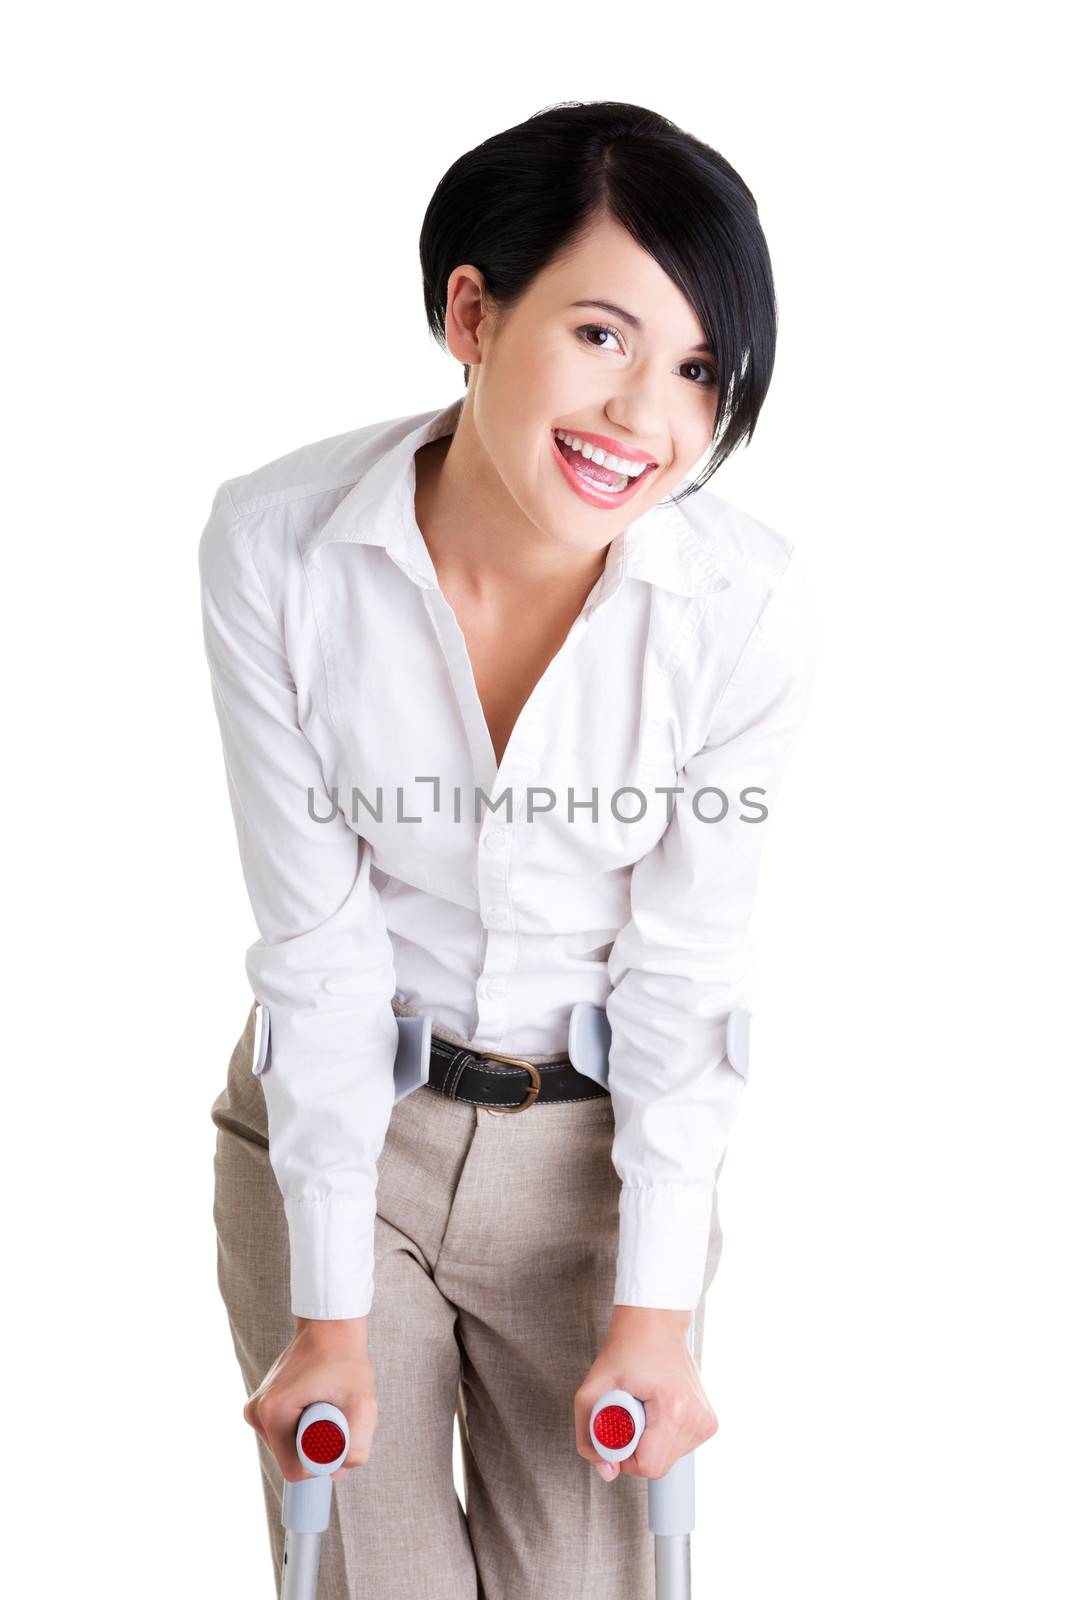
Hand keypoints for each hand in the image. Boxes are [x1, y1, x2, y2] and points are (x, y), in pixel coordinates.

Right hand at [243, 1315, 377, 1482]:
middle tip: (336, 1413)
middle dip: (316, 1447)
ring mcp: (256, 1408)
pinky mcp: (262, 1405)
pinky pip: (285, 1433)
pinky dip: (303, 1425)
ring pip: (288, 1446)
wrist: (330, 1326)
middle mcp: (257, 1412)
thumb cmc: (346, 1359)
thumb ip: (358, 1445)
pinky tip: (315, 1401)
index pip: (294, 1469)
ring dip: (310, 1436)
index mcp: (272, 1413)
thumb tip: (339, 1471)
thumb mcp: (362, 1403)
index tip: (339, 1433)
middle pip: (290, 1458)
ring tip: (325, 1403)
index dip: (322, 1462)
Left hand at [574, 1306, 717, 1481]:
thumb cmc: (626, 1349)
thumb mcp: (592, 1389)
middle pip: (659, 1466)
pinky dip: (663, 1437)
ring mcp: (706, 1420)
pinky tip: (657, 1409)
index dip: (624, 1457)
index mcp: (674, 1410)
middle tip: (628, 1413)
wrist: (655, 1322)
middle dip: (635, 1449)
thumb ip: (588, 1437)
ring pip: (669, 1459)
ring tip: (644, 1407)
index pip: (648, 1467)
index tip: (617, 1428)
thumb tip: (607, 1472)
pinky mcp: (709, 1421)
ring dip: (649, 1443)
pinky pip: (679, 1447)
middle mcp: (696, 1418)